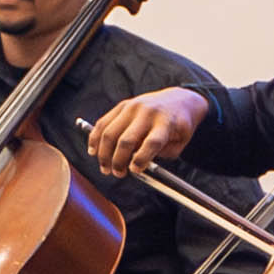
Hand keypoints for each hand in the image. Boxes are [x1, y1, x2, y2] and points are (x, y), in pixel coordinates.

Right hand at [83, 88, 206, 178]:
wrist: (179, 100)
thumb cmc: (180, 125)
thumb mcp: (180, 142)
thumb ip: (161, 154)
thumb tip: (136, 164)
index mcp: (165, 123)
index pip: (152, 142)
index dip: (141, 159)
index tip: (134, 171)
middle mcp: (147, 113)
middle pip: (126, 140)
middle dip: (118, 161)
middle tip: (118, 173)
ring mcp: (132, 107)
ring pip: (110, 132)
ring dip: (104, 153)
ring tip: (105, 168)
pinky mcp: (122, 105)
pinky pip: (103, 122)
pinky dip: (95, 138)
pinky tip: (93, 150)